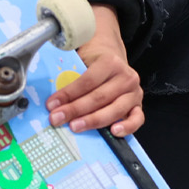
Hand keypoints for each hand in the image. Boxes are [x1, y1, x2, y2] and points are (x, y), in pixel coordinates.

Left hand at [45, 4, 144, 136]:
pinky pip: (137, 119)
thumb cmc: (93, 61)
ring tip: (75, 126)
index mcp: (110, 62)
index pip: (87, 81)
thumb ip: (70, 73)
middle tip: (56, 119)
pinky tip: (114, 131)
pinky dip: (127, 127)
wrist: (113, 56)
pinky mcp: (138, 105)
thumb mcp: (81, 59)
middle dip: (75, 110)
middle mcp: (126, 77)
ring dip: (93, 120)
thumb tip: (51, 95)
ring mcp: (134, 92)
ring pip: (114, 109)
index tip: (51, 104)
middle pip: (99, 97)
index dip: (68, 94)